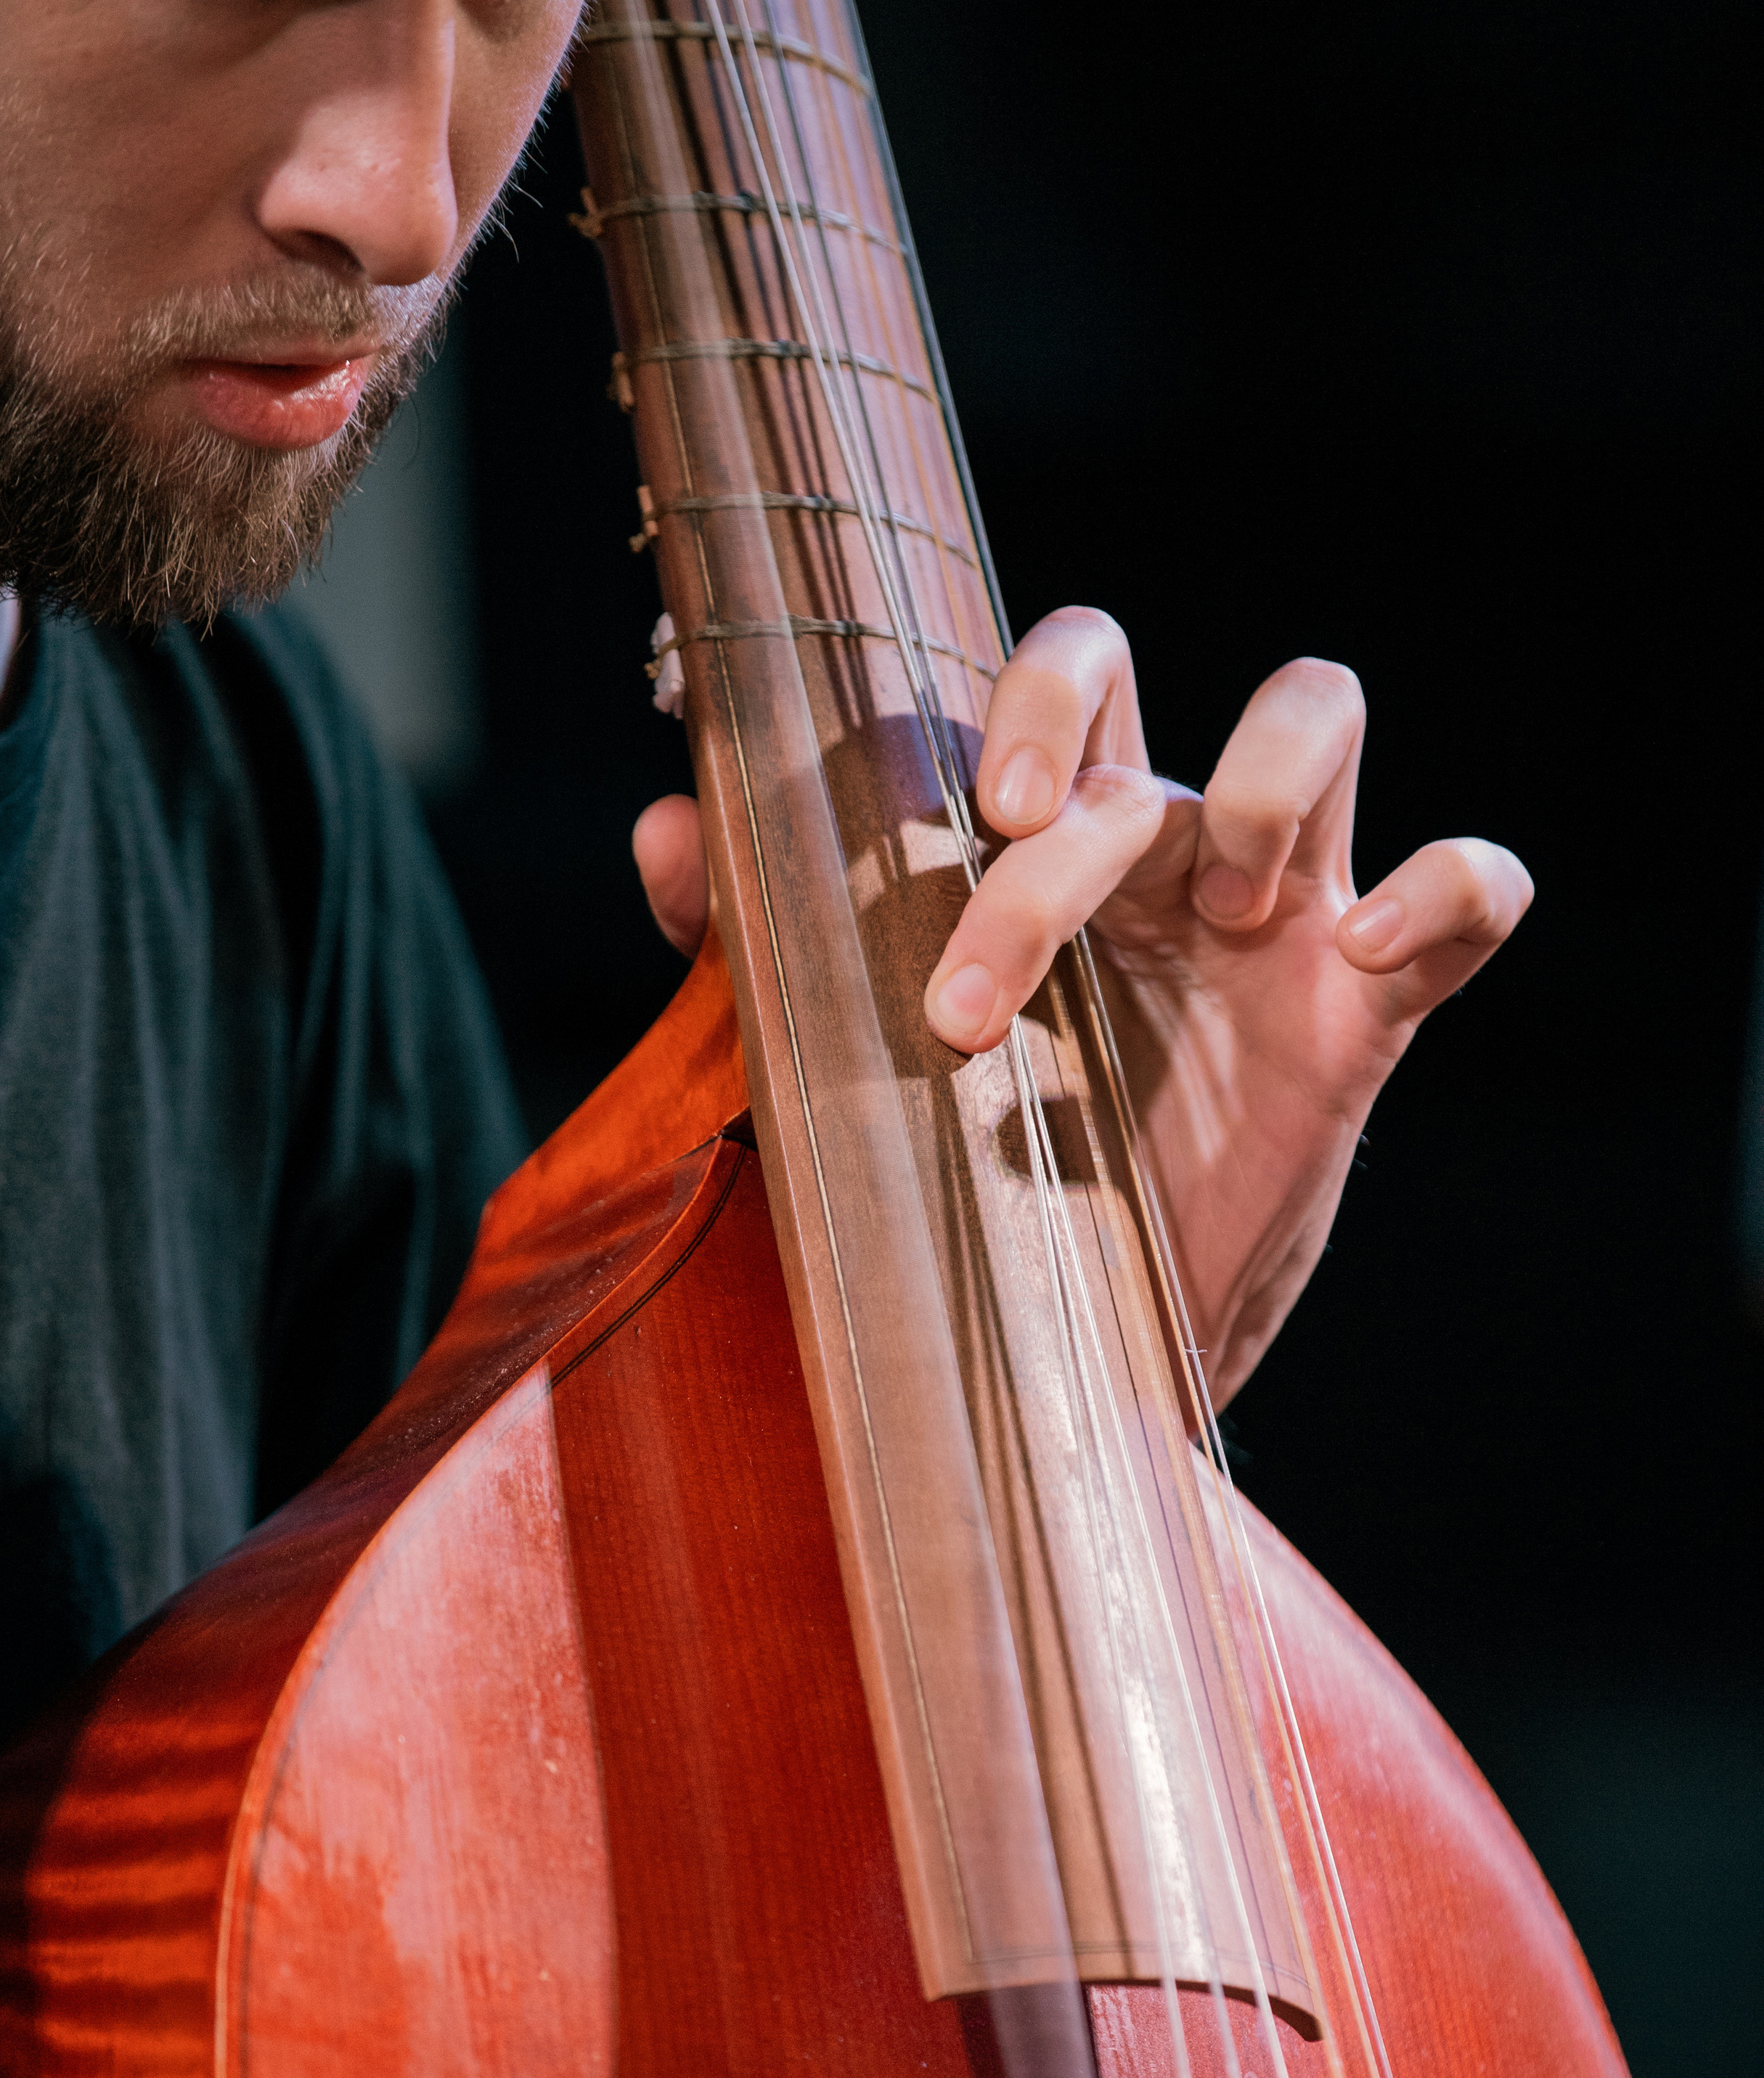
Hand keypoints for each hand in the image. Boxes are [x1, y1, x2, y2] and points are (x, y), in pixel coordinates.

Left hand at [632, 609, 1530, 1406]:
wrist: (1087, 1345)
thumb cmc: (984, 1166)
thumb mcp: (865, 1058)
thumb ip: (759, 943)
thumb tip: (663, 825)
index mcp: (1051, 840)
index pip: (1062, 674)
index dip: (1029, 699)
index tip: (985, 817)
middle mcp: (1160, 848)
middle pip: (1142, 712)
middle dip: (1072, 793)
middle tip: (1007, 914)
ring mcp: (1279, 913)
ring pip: (1318, 713)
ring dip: (1256, 788)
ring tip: (1220, 917)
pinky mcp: (1368, 1006)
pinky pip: (1472, 891)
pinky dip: (1455, 886)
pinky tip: (1379, 940)